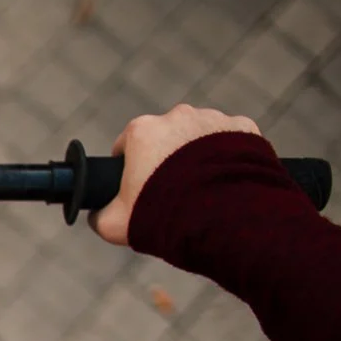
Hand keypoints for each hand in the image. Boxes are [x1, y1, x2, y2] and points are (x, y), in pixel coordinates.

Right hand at [91, 104, 260, 245]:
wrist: (222, 218)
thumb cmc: (162, 218)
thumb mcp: (113, 224)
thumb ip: (98, 215)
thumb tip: (95, 214)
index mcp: (142, 131)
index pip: (127, 143)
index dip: (128, 166)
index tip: (137, 186)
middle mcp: (177, 116)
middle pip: (165, 137)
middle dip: (166, 158)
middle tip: (172, 191)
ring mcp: (213, 119)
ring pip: (200, 136)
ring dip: (198, 156)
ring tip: (202, 188)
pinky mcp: (244, 128)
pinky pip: (232, 140)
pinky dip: (228, 156)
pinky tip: (225, 181)